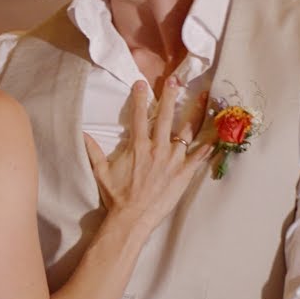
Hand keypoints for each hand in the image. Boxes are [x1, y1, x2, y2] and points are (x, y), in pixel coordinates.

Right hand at [83, 78, 211, 228]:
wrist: (132, 217)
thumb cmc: (117, 196)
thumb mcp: (101, 171)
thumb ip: (93, 150)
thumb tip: (82, 134)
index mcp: (137, 146)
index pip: (139, 115)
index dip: (140, 97)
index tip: (141, 83)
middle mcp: (156, 148)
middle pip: (165, 116)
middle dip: (169, 96)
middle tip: (175, 80)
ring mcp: (172, 160)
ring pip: (186, 131)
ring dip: (195, 112)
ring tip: (203, 97)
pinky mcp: (184, 173)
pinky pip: (199, 156)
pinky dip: (209, 145)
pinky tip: (217, 134)